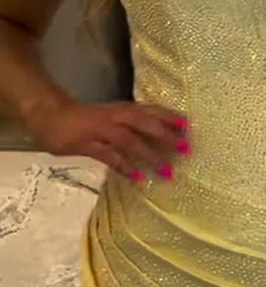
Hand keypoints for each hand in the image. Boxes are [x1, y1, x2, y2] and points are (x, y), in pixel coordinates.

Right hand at [34, 100, 188, 181]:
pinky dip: (124, 165)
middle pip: (145, 122)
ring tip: (166, 171)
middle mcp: (116, 117)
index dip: (170, 116)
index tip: (190, 126)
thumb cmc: (89, 119)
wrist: (53, 116)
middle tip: (186, 147)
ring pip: (129, 140)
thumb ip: (135, 125)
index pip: (151, 110)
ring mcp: (101, 130)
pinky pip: (108, 155)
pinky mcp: (87, 144)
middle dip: (166, 134)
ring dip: (149, 155)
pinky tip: (137, 177)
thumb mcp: (115, 117)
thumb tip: (162, 137)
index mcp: (124, 109)